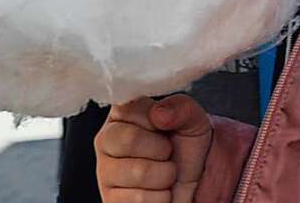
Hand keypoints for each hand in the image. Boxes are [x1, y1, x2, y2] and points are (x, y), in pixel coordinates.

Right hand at [96, 94, 212, 202]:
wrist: (194, 184)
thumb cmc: (187, 149)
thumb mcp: (193, 120)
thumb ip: (180, 107)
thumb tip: (158, 113)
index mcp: (122, 114)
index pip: (130, 108)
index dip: (155, 120)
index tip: (164, 127)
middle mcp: (107, 140)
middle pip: (129, 139)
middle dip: (161, 149)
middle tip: (166, 152)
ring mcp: (105, 172)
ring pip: (139, 172)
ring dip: (164, 176)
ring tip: (164, 173)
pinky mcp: (111, 200)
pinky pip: (140, 200)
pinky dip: (160, 197)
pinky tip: (157, 191)